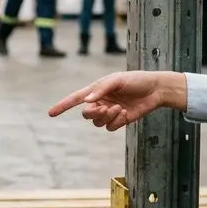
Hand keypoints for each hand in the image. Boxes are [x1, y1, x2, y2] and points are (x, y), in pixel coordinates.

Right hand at [48, 71, 184, 130]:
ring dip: (106, 117)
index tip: (50, 113)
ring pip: (97, 122)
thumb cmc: (137, 80)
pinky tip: (124, 113)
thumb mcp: (118, 80)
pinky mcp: (119, 120)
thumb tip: (87, 101)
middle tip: (104, 108)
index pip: (75, 99)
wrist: (156, 90)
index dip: (62, 106)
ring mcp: (109, 112)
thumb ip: (102, 89)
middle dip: (92, 113)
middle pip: (86, 114)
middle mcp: (100, 102)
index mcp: (96, 90)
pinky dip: (115, 121)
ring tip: (119, 108)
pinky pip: (110, 127)